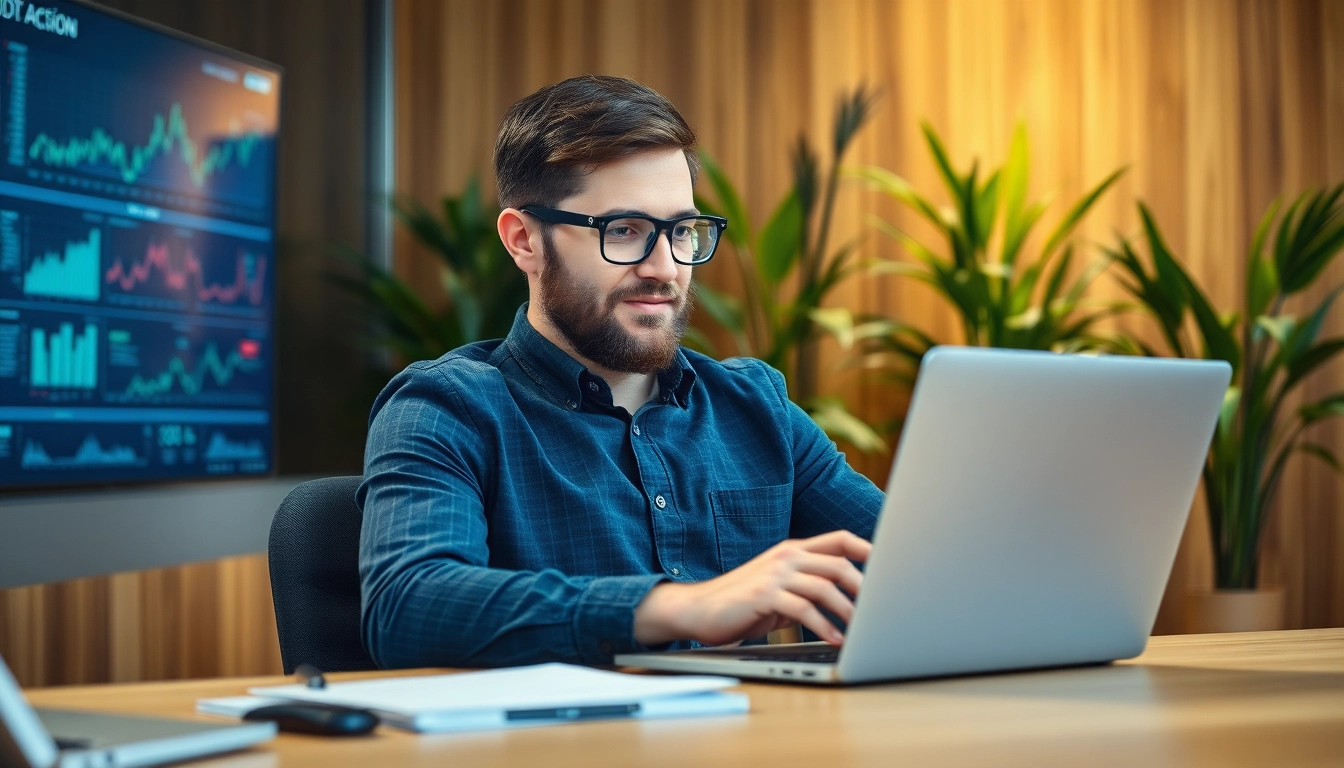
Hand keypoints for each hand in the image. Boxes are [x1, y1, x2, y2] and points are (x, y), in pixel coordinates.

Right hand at [632, 530, 870, 646]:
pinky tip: (834, 639)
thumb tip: (846, 600)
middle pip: (839, 564)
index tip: (890, 565)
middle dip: (865, 588)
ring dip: (848, 611)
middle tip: (881, 609)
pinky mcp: (765, 595)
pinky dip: (824, 626)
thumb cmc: (742, 602)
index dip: (868, 549)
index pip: (840, 539)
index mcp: (793, 550)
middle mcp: (787, 557)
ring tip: (861, 630)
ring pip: (825, 587)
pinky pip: (804, 609)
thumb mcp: (779, 587)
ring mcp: (775, 574)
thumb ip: (808, 586)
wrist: (699, 608)